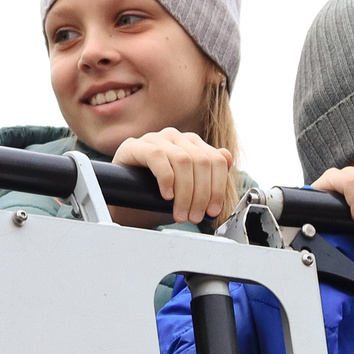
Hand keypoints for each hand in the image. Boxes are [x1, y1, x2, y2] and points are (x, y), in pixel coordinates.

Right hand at [111, 128, 239, 223]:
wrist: (126, 207)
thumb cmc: (156, 198)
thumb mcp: (190, 191)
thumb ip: (209, 175)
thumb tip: (227, 157)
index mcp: (191, 144)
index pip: (216, 160)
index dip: (218, 188)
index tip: (213, 210)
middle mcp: (174, 138)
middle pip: (201, 161)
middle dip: (201, 195)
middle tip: (194, 216)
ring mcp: (154, 139)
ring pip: (183, 160)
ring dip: (185, 192)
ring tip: (180, 212)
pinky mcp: (134, 146)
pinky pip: (157, 156)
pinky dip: (166, 178)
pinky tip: (166, 195)